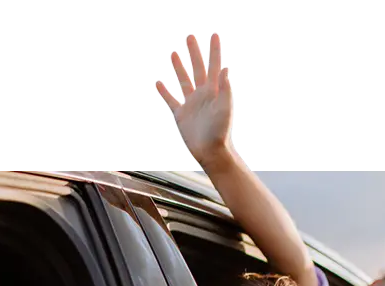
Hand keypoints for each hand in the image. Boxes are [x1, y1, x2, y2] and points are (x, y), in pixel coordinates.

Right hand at [155, 32, 233, 167]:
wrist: (210, 151)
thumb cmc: (220, 131)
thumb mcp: (224, 108)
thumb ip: (224, 88)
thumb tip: (225, 68)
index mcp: (214, 90)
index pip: (214, 65)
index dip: (215, 50)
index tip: (215, 35)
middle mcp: (202, 94)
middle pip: (197, 68)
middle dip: (194, 52)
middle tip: (190, 37)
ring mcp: (191, 103)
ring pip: (184, 80)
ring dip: (179, 67)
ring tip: (174, 54)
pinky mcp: (182, 114)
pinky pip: (172, 100)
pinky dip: (165, 92)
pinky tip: (159, 83)